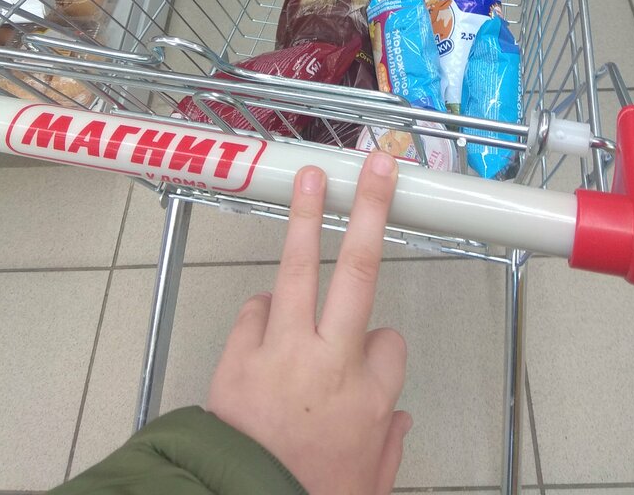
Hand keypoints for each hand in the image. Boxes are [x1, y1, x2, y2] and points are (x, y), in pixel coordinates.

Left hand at [206, 151, 410, 494]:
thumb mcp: (367, 485)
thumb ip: (387, 446)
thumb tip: (395, 419)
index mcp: (368, 398)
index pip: (392, 342)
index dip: (383, 346)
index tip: (371, 357)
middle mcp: (330, 361)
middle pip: (360, 271)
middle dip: (369, 212)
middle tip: (376, 169)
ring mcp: (281, 350)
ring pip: (300, 269)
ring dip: (306, 220)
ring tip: (312, 180)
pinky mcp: (238, 354)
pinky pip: (256, 309)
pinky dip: (264, 311)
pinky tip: (267, 326)